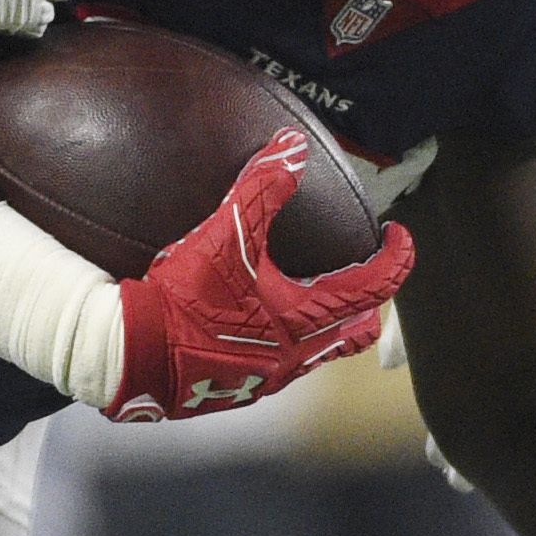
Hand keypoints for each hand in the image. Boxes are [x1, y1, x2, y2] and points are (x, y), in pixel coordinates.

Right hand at [109, 132, 413, 420]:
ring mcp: (269, 376)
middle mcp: (295, 354)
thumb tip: (291, 146)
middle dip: (365, 304)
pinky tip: (259, 325)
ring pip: (319, 354)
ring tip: (311, 298)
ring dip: (326, 326)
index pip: (374, 287)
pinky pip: (281, 366)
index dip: (397, 260)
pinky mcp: (241, 389)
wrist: (134, 354)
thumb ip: (260, 189)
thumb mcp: (224, 236)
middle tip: (360, 276)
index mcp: (303, 317)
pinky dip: (287, 342)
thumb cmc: (183, 298)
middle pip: (355, 333)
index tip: (400, 238)